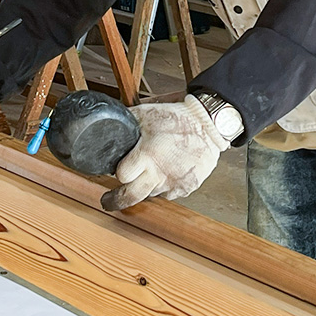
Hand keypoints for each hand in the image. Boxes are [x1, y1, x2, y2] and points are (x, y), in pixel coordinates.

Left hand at [101, 96, 227, 211]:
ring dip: (146, 186)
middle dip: (116, 201)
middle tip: (107, 201)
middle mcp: (159, 173)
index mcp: (147, 155)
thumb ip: (126, 123)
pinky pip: (169, 193)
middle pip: (130, 197)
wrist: (209, 124)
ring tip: (150, 170)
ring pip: (151, 193)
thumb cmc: (178, 117)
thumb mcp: (146, 114)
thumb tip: (107, 126)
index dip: (118, 171)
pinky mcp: (187, 187)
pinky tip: (166, 171)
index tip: (117, 171)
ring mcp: (174, 183)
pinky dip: (164, 185)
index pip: (121, 175)